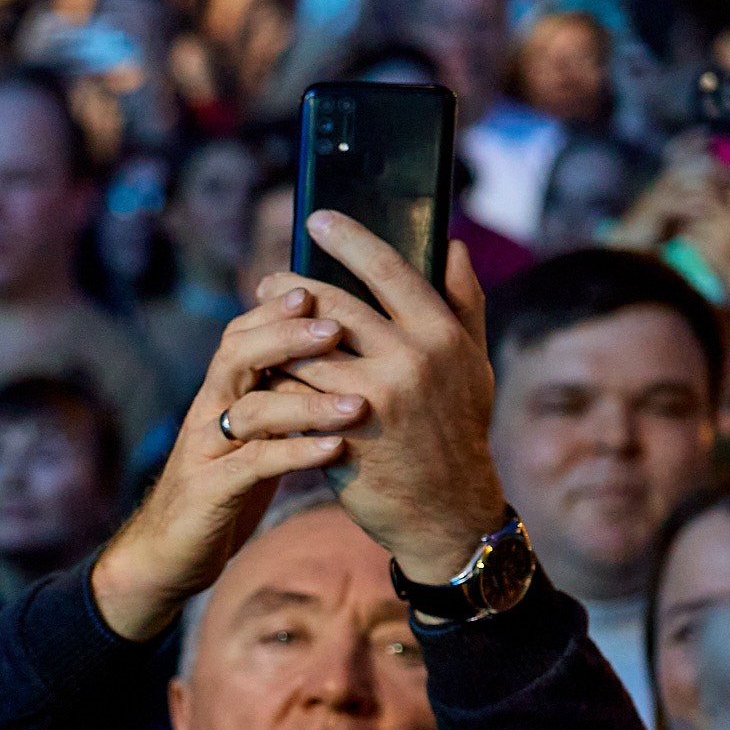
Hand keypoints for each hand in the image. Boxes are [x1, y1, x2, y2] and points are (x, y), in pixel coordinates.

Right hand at [88, 288, 362, 640]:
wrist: (166, 553)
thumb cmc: (223, 489)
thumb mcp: (252, 436)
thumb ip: (280, 397)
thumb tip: (334, 360)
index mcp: (220, 394)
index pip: (242, 334)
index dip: (277, 310)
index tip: (320, 289)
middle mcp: (207, 412)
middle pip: (238, 356)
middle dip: (286, 337)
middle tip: (336, 329)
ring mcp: (204, 451)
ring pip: (251, 410)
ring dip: (307, 403)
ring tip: (358, 404)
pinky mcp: (208, 491)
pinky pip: (254, 465)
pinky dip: (296, 453)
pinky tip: (334, 450)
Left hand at [255, 213, 506, 582]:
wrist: (444, 511)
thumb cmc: (456, 431)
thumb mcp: (473, 364)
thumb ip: (462, 303)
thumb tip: (452, 245)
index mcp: (441, 335)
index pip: (389, 270)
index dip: (348, 239)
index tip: (316, 218)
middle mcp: (410, 360)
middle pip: (333, 305)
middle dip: (291, 290)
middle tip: (267, 283)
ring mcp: (372, 399)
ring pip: (303, 350)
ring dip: (273, 335)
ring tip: (256, 325)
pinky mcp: (339, 434)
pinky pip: (290, 395)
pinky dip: (273, 381)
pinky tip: (260, 375)